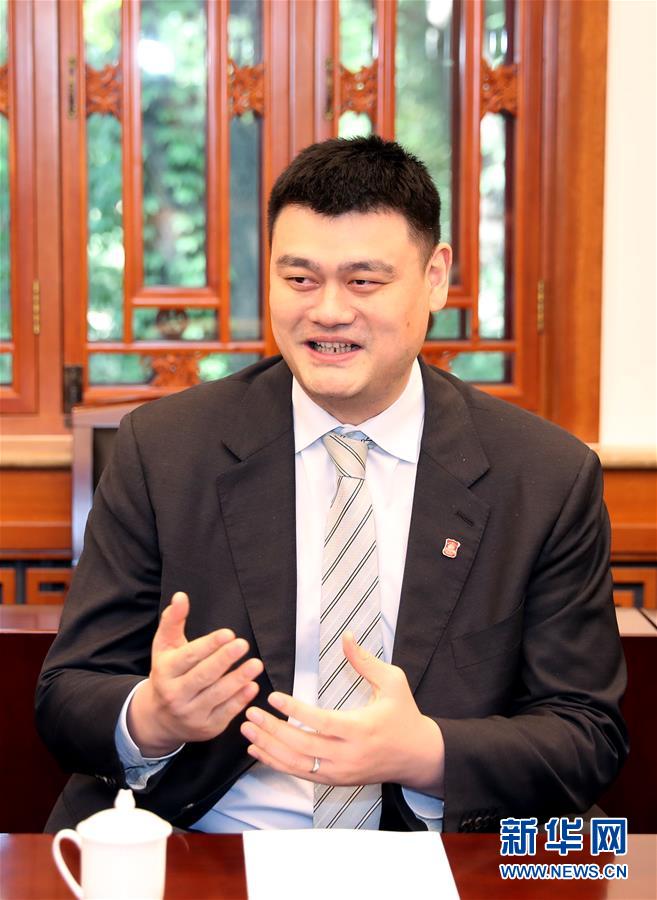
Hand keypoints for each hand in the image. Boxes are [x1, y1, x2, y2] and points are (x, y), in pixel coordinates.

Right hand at [128, 592, 263, 756]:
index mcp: (165, 672)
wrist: (159, 718)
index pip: (189, 657)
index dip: (209, 646)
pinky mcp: (207, 728)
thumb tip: (181, 596)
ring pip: (217, 695)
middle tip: (243, 644)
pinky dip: (240, 700)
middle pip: (203, 676)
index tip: (228, 634)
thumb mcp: (165, 647)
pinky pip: (226, 713)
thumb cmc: (167, 674)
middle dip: (224, 660)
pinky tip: (253, 686)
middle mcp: (176, 694)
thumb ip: (173, 621)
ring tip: (256, 664)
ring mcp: (191, 714)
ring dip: (238, 679)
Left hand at [240, 632, 443, 793]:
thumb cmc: (404, 715)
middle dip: (272, 730)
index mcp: (361, 729)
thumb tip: (346, 636)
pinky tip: (259, 749)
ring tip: (248, 728)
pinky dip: (277, 763)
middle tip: (251, 713)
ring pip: (296, 764)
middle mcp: (348, 756)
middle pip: (302, 747)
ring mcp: (340, 772)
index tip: (273, 696)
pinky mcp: (335, 780)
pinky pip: (300, 774)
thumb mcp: (393, 682)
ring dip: (269, 747)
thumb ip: (365, 660)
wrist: (417, 756)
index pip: (321, 723)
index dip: (295, 710)